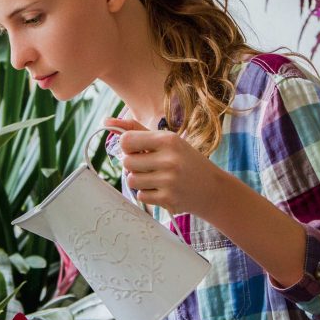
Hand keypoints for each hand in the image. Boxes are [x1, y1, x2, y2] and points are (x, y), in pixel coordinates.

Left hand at [105, 116, 223, 216]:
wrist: (212, 188)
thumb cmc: (185, 160)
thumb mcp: (167, 140)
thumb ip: (136, 129)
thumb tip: (106, 120)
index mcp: (168, 139)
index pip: (126, 140)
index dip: (127, 146)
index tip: (137, 150)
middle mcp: (169, 159)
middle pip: (126, 162)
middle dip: (133, 165)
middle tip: (149, 165)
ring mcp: (169, 181)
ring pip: (131, 181)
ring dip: (139, 180)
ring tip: (156, 178)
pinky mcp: (168, 199)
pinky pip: (141, 195)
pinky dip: (148, 194)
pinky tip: (162, 189)